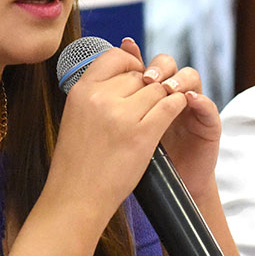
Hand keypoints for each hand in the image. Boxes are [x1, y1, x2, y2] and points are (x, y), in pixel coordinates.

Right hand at [43, 43, 187, 221]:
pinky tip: (177, 110)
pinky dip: (178, 105)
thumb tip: (124, 60)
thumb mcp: (77, 115)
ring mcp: (123, 115)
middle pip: (140, 75)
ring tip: (159, 112)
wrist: (76, 198)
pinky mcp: (143, 133)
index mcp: (81, 90)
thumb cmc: (78, 160)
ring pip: (158, 89)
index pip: (115, 56)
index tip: (137, 76)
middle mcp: (101, 98)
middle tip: (146, 106)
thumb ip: (98, 91)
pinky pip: (171, 105)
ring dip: (164, 98)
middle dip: (147, 87)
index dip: (131, 63)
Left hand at [121, 38, 221, 199]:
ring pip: (191, 77)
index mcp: (148, 93)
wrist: (163, 193)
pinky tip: (189, 100)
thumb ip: (115, 102)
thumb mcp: (121, 130)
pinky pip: (208, 106)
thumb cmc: (138, 161)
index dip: (138, 56)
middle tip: (148, 77)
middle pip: (168, 64)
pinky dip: (200, 100)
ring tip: (168, 89)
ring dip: (179, 79)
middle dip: (158, 67)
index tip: (128, 55)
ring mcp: (191, 107)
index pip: (143, 61)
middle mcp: (170, 94)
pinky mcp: (208, 124)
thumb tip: (98, 71)